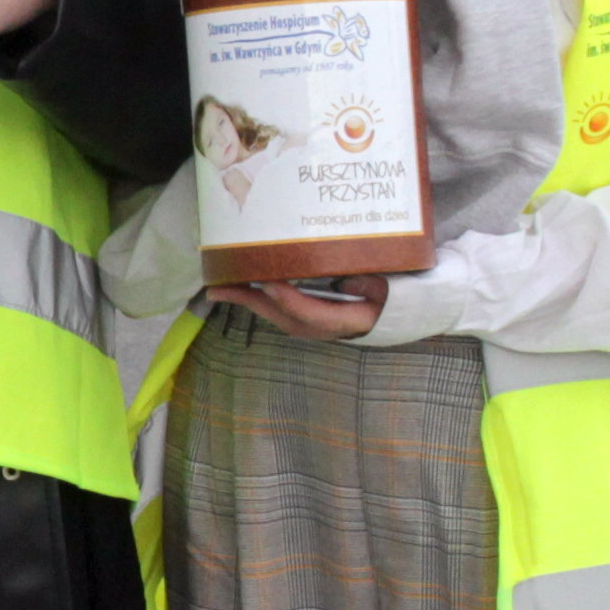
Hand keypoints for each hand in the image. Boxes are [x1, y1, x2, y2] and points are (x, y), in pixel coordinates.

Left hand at [208, 276, 388, 341]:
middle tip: (219, 289)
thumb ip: (368, 286)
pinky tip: (243, 289)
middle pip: (281, 315)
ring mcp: (312, 327)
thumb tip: (343, 281)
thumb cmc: (388, 297)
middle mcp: (322, 328)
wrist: (390, 317)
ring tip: (222, 288)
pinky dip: (259, 301)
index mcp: (345, 320)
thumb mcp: (386, 290)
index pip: (311, 313)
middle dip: (249, 301)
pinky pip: (277, 312)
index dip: (288, 299)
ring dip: (248, 301)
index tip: (268, 284)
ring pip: (274, 315)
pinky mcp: (305, 322)